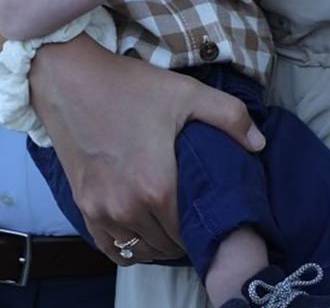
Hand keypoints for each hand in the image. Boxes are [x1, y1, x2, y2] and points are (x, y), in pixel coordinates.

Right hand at [29, 37, 264, 264]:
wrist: (70, 80)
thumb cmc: (130, 87)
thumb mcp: (186, 93)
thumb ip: (230, 117)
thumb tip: (259, 144)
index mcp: (157, 187)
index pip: (188, 233)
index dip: (202, 227)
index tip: (207, 214)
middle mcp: (128, 208)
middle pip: (165, 245)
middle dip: (182, 236)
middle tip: (190, 217)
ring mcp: (101, 211)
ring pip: (139, 250)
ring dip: (156, 243)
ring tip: (168, 224)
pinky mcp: (83, 207)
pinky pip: (110, 248)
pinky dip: (127, 246)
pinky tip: (139, 232)